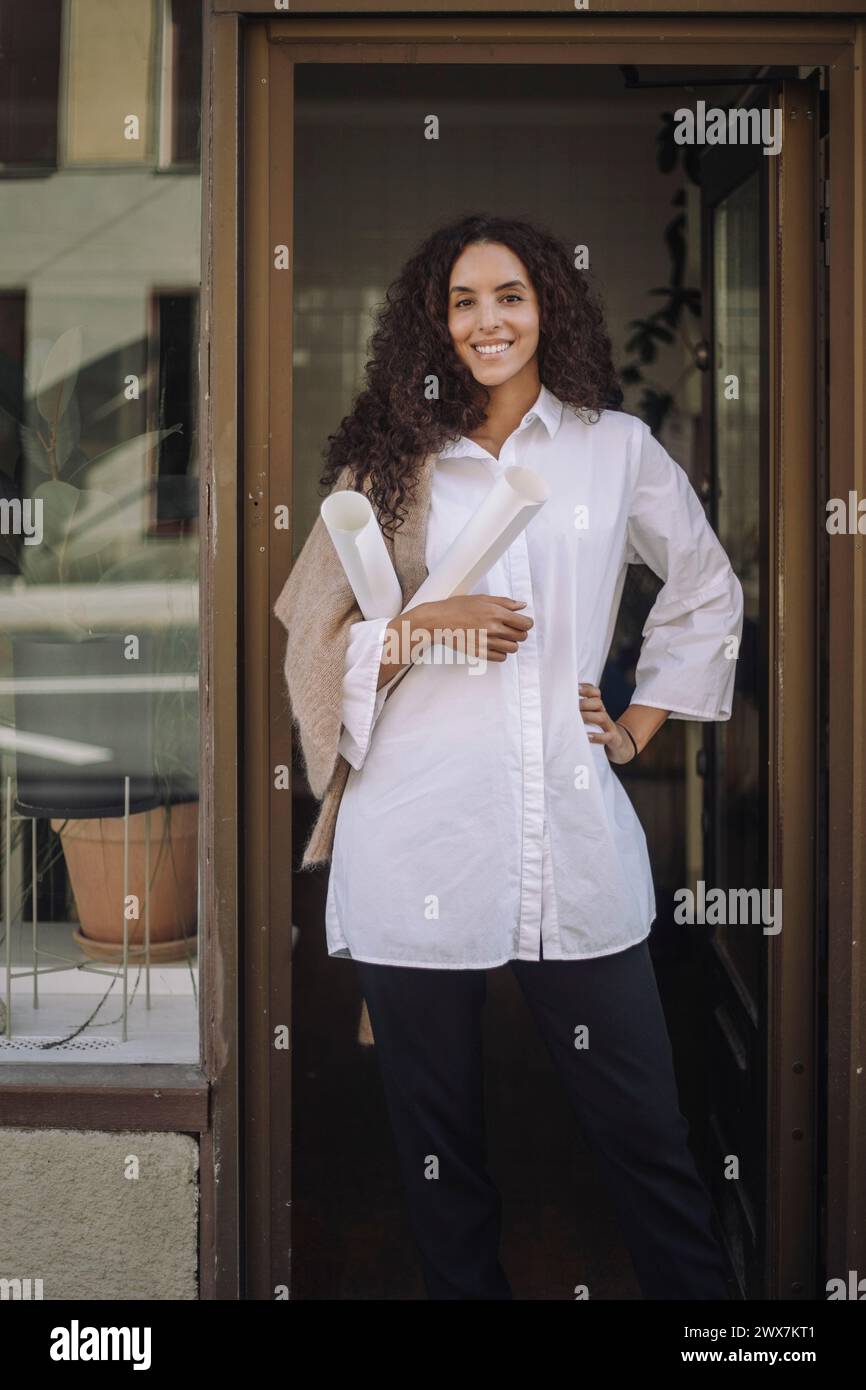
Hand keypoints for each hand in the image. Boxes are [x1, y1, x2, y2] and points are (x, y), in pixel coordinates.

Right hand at [410, 594, 532, 662]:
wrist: (437, 621)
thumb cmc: (457, 607)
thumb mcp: (482, 598)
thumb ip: (504, 602)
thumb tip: (522, 605)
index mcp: (496, 613)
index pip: (525, 623)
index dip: (526, 623)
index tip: (522, 622)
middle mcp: (493, 628)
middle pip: (521, 637)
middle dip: (519, 632)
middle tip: (510, 629)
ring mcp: (486, 642)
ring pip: (513, 648)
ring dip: (511, 643)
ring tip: (501, 637)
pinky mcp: (479, 653)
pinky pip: (501, 657)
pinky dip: (501, 652)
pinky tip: (494, 645)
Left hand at [578, 683, 636, 763]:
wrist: (618, 743)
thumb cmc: (598, 728)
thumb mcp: (590, 717)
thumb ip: (578, 711)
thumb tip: (559, 705)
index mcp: (598, 707)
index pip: (595, 692)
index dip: (586, 689)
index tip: (575, 688)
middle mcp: (604, 713)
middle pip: (598, 702)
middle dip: (584, 703)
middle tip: (571, 707)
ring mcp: (609, 726)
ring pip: (602, 717)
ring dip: (588, 716)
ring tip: (577, 719)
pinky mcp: (613, 739)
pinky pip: (606, 737)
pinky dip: (596, 736)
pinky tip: (587, 736)